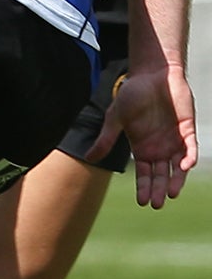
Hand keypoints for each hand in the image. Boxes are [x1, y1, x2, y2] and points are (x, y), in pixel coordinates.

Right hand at [91, 63, 197, 207]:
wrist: (152, 75)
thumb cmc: (132, 94)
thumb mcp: (115, 119)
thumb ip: (106, 140)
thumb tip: (88, 158)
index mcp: (143, 148)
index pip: (145, 174)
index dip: (144, 187)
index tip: (142, 202)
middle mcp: (160, 148)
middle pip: (161, 175)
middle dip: (159, 190)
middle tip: (156, 204)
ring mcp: (175, 140)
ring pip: (178, 167)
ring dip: (176, 180)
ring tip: (171, 193)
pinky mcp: (187, 129)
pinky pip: (190, 148)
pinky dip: (188, 158)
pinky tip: (182, 167)